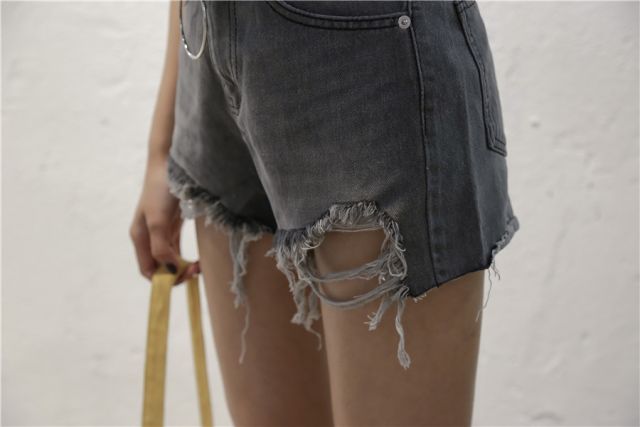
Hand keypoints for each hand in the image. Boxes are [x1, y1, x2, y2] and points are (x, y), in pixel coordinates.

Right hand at [129, 154, 199, 283]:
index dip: (164, 279)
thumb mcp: (158, 221)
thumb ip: (161, 247)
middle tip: (196, 270)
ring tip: (200, 265)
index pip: (148, 270)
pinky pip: (177, 247)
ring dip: (183, 266)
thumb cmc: (160, 190)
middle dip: (177, 273)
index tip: (184, 277)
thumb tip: (169, 270)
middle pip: (160, 266)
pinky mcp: (172, 223)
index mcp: (140, 237)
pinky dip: (186, 256)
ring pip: (170, 258)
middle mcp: (148, 236)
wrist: (170, 162)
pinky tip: (198, 257)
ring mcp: (160, 230)